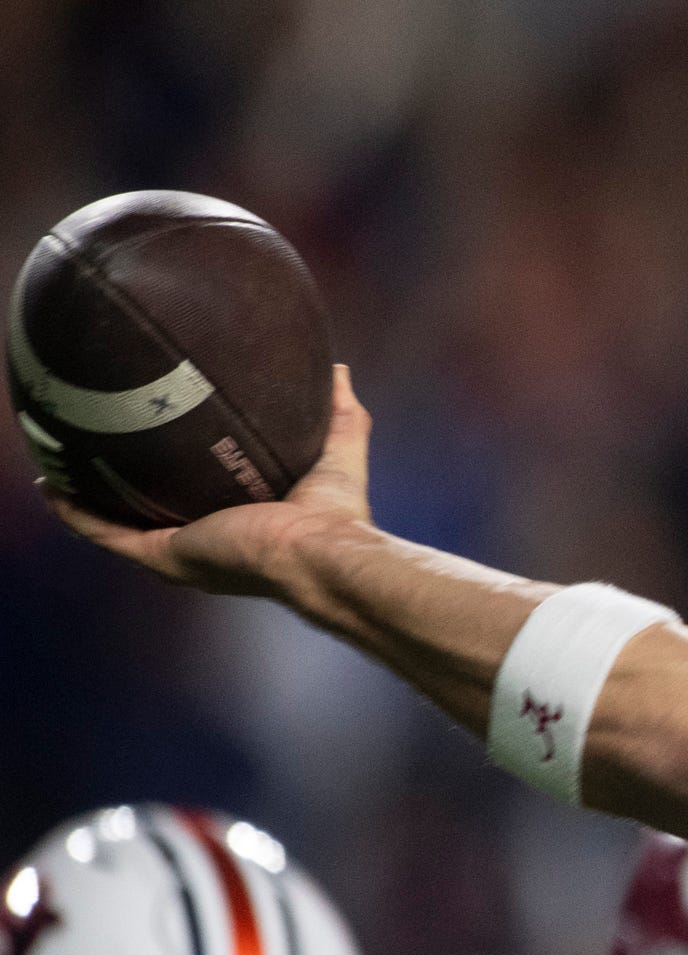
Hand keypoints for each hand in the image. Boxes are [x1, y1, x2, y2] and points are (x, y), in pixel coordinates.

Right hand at [43, 365, 371, 597]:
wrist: (322, 553)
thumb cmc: (336, 516)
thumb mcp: (337, 453)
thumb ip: (340, 414)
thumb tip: (338, 370)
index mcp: (240, 523)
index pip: (197, 496)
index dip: (176, 470)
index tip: (158, 438)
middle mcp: (205, 542)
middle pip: (150, 510)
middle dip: (124, 484)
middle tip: (98, 445)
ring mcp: (180, 552)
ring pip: (119, 523)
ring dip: (88, 497)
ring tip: (61, 464)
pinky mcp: (164, 555)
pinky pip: (107, 534)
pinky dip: (79, 514)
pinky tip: (53, 488)